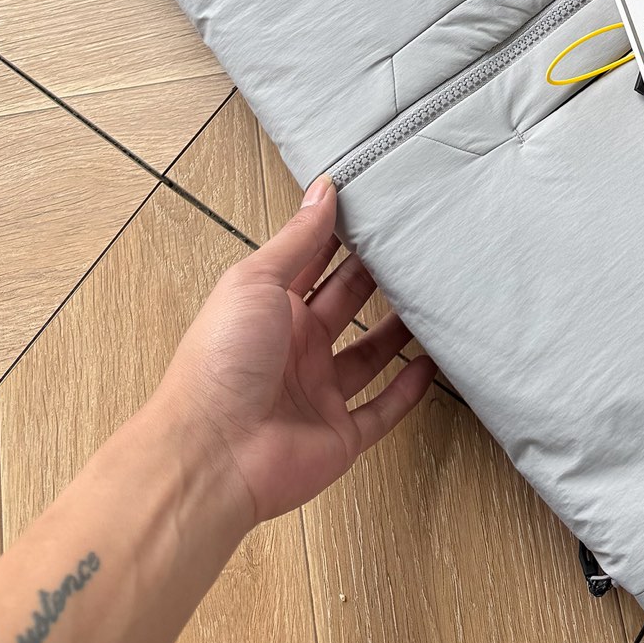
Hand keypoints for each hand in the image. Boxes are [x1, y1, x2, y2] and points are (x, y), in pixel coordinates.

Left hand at [150, 175, 435, 529]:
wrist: (210, 454)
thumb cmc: (221, 360)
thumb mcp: (256, 281)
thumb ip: (297, 238)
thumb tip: (324, 188)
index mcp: (270, 309)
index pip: (313, 263)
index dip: (342, 237)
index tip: (377, 208)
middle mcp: (295, 348)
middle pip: (346, 304)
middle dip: (377, 275)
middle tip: (416, 244)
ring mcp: (318, 392)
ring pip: (368, 354)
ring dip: (398, 329)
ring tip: (433, 296)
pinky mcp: (339, 436)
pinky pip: (380, 411)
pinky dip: (407, 391)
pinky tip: (431, 365)